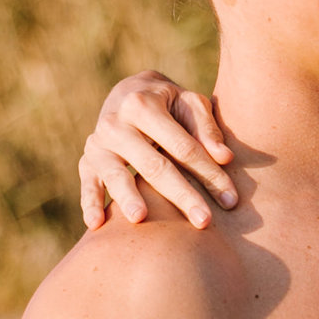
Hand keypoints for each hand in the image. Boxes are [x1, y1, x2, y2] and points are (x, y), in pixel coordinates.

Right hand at [80, 70, 237, 228]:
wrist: (130, 93)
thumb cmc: (170, 104)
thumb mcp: (190, 104)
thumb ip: (207, 129)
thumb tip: (225, 158)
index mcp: (143, 105)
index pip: (183, 146)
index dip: (209, 173)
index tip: (231, 199)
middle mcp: (116, 123)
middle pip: (153, 165)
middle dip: (181, 194)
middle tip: (204, 222)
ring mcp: (99, 144)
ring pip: (116, 175)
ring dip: (127, 197)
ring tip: (140, 218)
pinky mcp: (88, 161)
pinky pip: (88, 184)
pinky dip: (89, 203)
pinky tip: (96, 225)